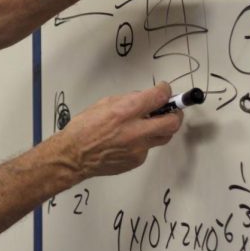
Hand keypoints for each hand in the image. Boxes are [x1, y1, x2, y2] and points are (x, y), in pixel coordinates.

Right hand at [51, 83, 182, 178]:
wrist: (74, 156)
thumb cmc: (84, 127)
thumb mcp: (102, 104)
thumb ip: (126, 100)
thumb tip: (144, 99)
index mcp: (124, 111)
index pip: (158, 98)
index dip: (165, 91)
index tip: (164, 90)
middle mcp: (135, 130)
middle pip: (172, 122)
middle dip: (175, 113)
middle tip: (170, 109)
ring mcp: (138, 148)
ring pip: (164, 136)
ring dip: (162, 127)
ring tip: (151, 124)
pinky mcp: (137, 160)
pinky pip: (148, 147)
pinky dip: (144, 141)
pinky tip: (129, 140)